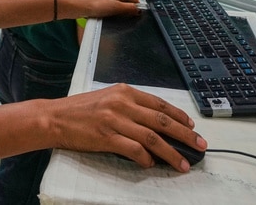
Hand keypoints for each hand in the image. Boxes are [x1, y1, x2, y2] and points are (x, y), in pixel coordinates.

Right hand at [48, 83, 204, 171]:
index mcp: (125, 91)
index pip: (160, 104)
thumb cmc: (80, 109)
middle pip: (162, 121)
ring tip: (183, 163)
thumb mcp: (108, 97)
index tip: (192, 127)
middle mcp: (123, 103)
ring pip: (152, 137)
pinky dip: (146, 158)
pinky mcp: (107, 137)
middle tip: (200, 145)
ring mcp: (115, 120)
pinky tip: (151, 164)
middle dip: (185, 135)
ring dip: (171, 152)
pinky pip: (133, 149)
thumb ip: (130, 106)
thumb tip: (153, 122)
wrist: (55, 118)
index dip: (179, 116)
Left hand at [68, 0, 146, 19]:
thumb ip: (128, 8)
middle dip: (133, 0)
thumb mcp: (115, 7)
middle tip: (138, 7)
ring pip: (119, 0)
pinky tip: (117, 15)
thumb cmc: (94, 4)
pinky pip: (113, 5)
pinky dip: (119, 9)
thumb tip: (138, 9)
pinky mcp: (100, 5)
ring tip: (129, 13)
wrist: (79, 7)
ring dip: (126, 5)